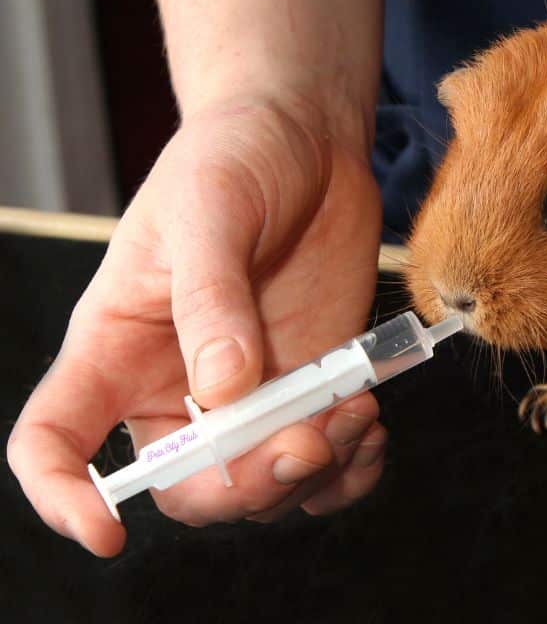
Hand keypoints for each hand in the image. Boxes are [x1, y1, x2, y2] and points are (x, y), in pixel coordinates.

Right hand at [8, 102, 384, 555]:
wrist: (307, 137)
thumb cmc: (234, 154)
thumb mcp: (210, 212)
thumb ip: (210, 298)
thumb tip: (223, 391)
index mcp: (118, 345)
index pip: (56, 437)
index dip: (64, 495)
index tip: (109, 530)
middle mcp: (178, 383)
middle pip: (187, 485)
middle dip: (245, 486)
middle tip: (306, 440)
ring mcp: (252, 390)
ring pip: (264, 483)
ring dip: (311, 474)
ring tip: (356, 414)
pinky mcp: (312, 382)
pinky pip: (324, 459)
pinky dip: (350, 464)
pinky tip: (369, 426)